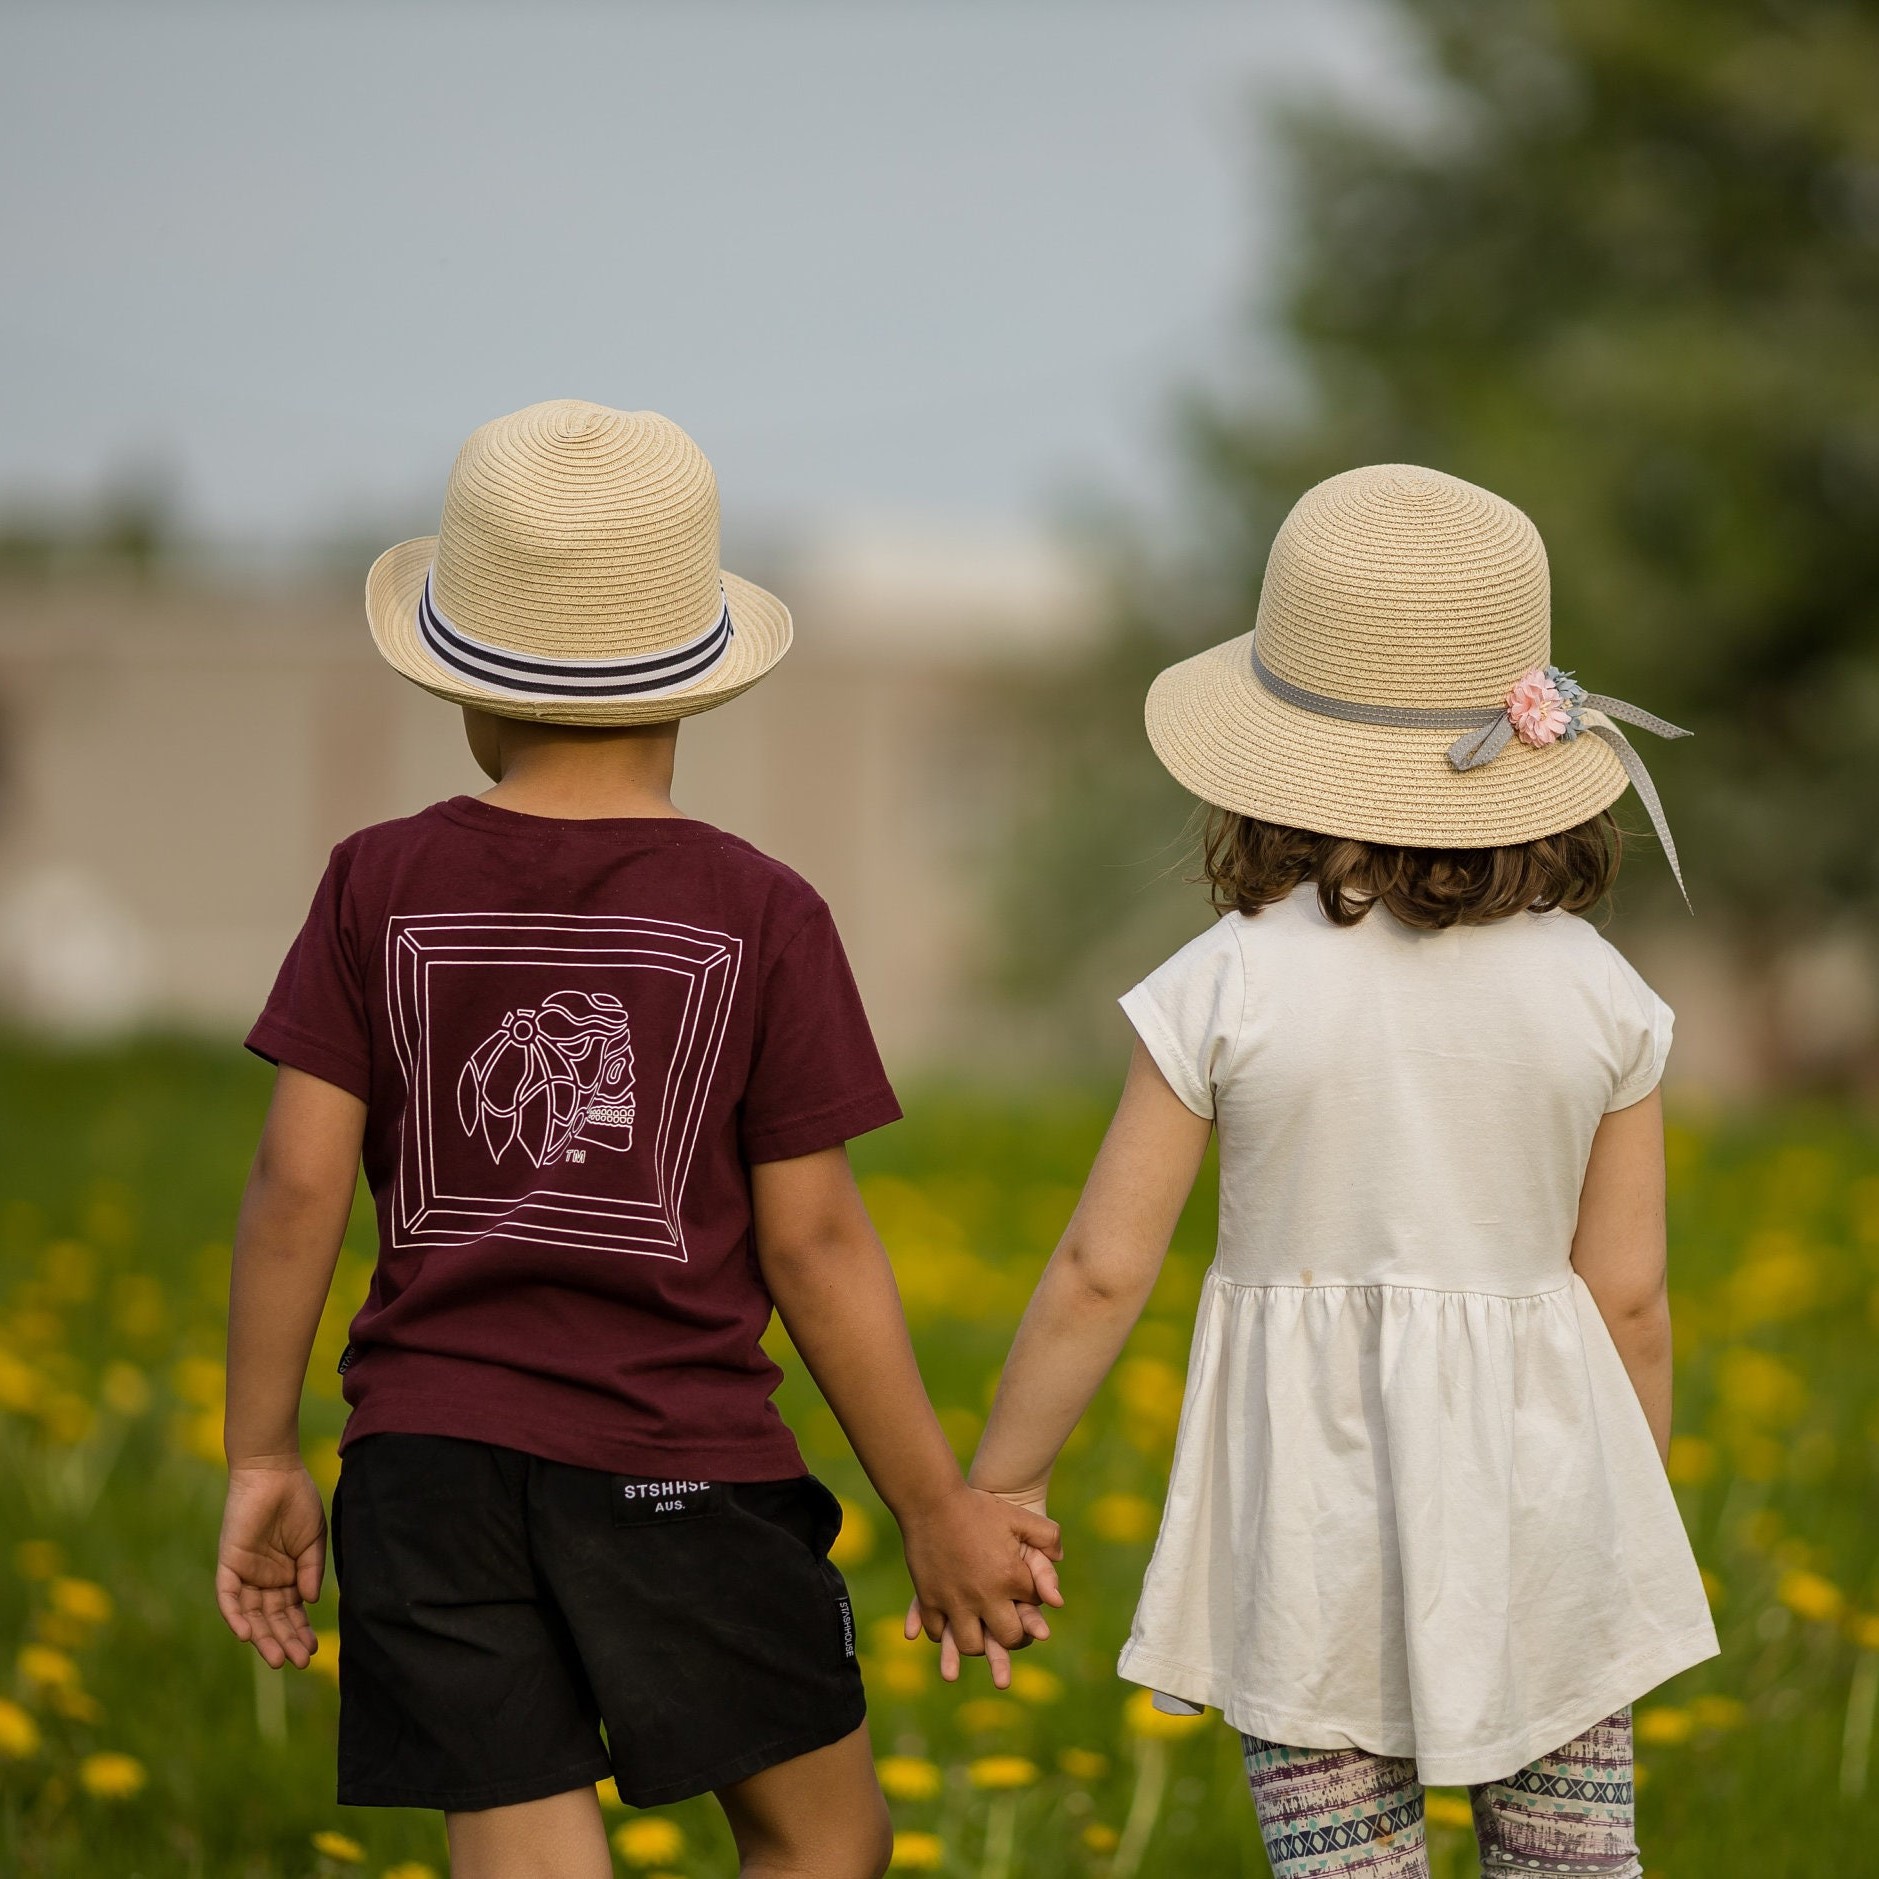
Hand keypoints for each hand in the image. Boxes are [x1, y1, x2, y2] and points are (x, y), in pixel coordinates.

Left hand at [215, 1460, 326, 1668]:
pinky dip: (235, 1616)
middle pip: (272, 1618)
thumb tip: (310, 1602)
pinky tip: (247, 1634)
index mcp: (287, 1575)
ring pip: (251, 1614)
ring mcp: (246, 1573)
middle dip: (285, 1640)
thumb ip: (311, 1570)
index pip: (291, 1612)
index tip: (313, 1650)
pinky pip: (228, 1597)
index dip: (300, 1631)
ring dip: (263, 1637)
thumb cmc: (298, 1501)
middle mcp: (264, 1579)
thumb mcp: (313, 1540)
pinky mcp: (229, 1564)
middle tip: (299, 1661)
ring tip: (278, 1658)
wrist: (275, 1472)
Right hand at [899, 1483, 1059, 1667]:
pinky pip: (938, 1632)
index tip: (1024, 1589)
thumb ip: (1047, 1536)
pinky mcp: (929, 1599)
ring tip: (981, 1631)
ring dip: (979, 1642)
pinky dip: (944, 1633)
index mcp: (1010, 1576)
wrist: (931, 1500)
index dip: (1032, 1596)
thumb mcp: (1018, 1516)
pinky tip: (951, 1623)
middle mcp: (985, 1596)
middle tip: (1011, 1628)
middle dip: (1014, 1636)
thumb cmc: (977, 1507)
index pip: (1034, 1603)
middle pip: (1008, 1637)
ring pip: (971, 1645)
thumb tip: (1060, 1558)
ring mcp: (954, 1601)